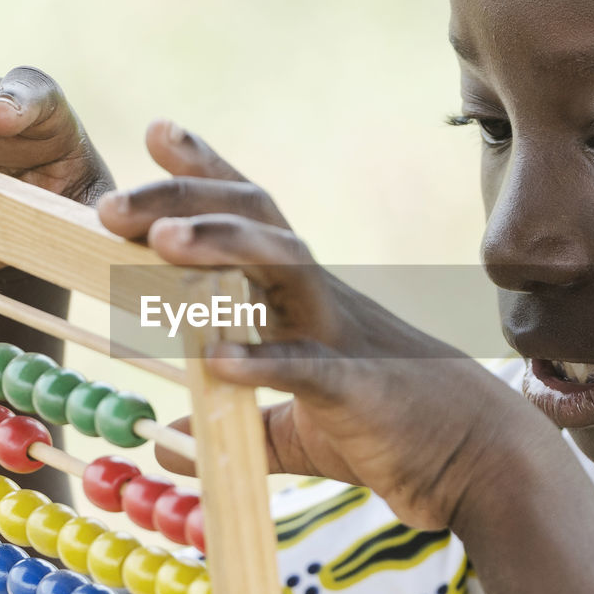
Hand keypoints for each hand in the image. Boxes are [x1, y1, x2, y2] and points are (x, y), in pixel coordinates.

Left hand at [98, 121, 565, 529]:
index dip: (206, 171)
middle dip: (184, 198)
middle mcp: (322, 300)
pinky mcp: (359, 392)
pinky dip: (262, 361)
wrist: (483, 463)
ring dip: (220, 246)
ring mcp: (343, 338)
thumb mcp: (298, 432)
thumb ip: (235, 425)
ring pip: (285, 265)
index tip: (156, 130)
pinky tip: (213, 358)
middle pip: (256, 221)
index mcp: (305, 300)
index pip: (253, 218)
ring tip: (160, 240)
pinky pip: (307, 368)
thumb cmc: (394, 434)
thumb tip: (168, 447)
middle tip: (109, 203)